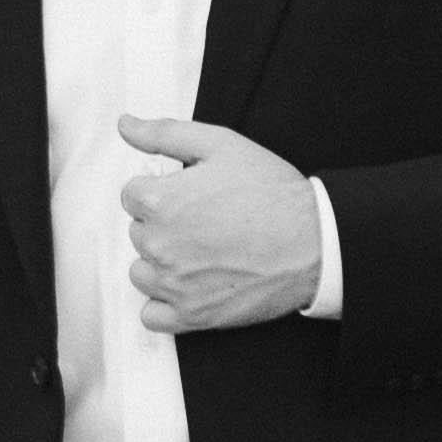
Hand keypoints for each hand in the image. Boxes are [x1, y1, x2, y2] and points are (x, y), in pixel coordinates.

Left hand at [119, 116, 327, 331]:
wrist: (314, 241)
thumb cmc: (272, 192)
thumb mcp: (221, 144)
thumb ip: (165, 133)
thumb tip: (126, 125)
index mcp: (159, 201)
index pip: (132, 196)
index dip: (162, 191)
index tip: (191, 196)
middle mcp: (159, 245)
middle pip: (138, 233)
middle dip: (164, 225)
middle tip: (205, 221)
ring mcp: (174, 285)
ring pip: (141, 272)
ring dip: (161, 264)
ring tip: (200, 253)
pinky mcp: (192, 316)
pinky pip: (152, 316)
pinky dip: (165, 304)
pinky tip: (190, 287)